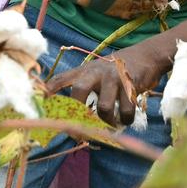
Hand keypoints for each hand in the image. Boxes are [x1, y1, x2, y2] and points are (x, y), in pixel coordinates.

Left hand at [47, 45, 169, 126]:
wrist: (145, 55)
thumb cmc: (115, 71)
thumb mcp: (95, 72)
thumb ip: (82, 87)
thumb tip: (71, 117)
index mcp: (83, 71)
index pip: (60, 80)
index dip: (47, 93)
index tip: (40, 107)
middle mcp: (95, 72)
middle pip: (79, 91)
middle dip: (78, 114)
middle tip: (81, 132)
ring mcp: (113, 78)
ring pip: (104, 108)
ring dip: (107, 122)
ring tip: (111, 124)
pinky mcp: (130, 85)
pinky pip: (125, 111)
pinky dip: (125, 120)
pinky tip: (125, 118)